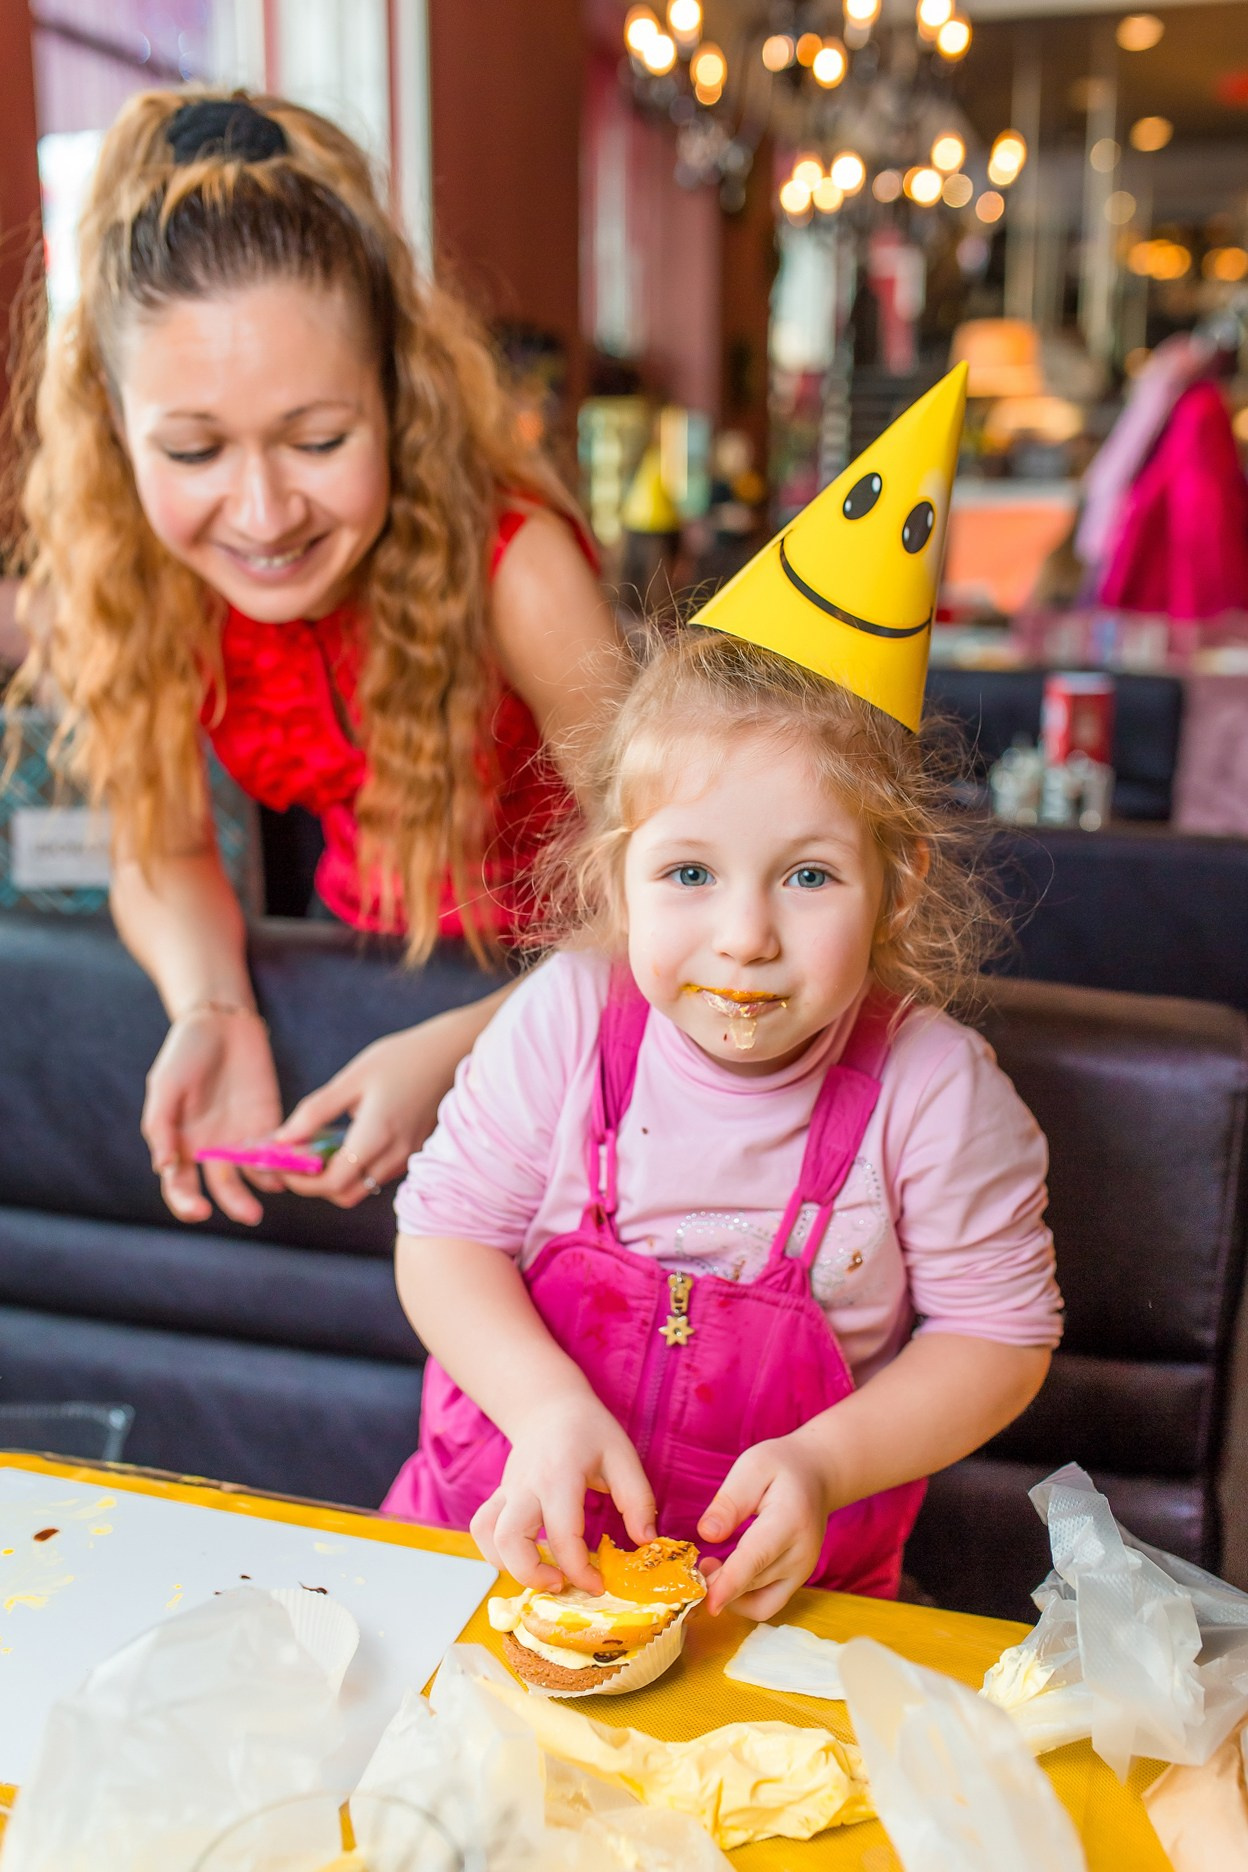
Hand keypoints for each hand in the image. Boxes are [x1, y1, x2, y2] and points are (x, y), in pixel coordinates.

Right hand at [142, 1010, 281, 1225]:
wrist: (221, 1023)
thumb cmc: (185, 1054)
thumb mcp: (165, 1086)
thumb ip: (161, 1126)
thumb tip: (163, 1168)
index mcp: (180, 1144)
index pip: (181, 1187)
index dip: (187, 1204)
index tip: (201, 1211)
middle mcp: (211, 1149)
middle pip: (224, 1189)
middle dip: (236, 1204)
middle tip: (251, 1215)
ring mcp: (241, 1138)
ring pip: (254, 1176)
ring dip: (264, 1187)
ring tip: (275, 1185)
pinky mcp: (269, 1123)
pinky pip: (276, 1151)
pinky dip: (284, 1161)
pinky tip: (292, 1164)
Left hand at [275, 1018, 461, 1207]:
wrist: (451, 1053)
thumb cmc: (400, 1058)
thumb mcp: (352, 1079)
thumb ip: (315, 1112)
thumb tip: (282, 1140)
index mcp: (377, 1136)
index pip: (333, 1182)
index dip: (302, 1181)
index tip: (282, 1165)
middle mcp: (395, 1155)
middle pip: (346, 1194)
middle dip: (316, 1185)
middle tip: (297, 1159)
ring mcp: (407, 1157)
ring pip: (363, 1186)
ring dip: (336, 1177)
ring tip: (319, 1146)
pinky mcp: (414, 1152)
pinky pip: (378, 1174)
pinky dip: (356, 1168)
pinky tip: (347, 1141)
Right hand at [469, 1393, 656, 1594]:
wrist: (550, 1406)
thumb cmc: (590, 1431)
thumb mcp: (623, 1455)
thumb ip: (637, 1499)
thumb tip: (646, 1542)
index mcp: (560, 1476)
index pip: (562, 1535)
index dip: (580, 1571)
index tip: (599, 1586)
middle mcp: (526, 1485)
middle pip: (510, 1540)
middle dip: (533, 1575)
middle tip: (564, 1584)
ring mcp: (507, 1490)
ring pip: (489, 1536)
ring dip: (511, 1566)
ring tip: (544, 1575)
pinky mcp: (499, 1496)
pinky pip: (483, 1528)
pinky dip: (494, 1552)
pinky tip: (523, 1560)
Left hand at [698, 1433, 832, 1620]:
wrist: (817, 1475)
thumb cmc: (781, 1466)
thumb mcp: (752, 1467)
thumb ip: (729, 1501)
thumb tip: (707, 1535)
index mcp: (789, 1519)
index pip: (757, 1557)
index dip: (731, 1582)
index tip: (708, 1600)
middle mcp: (801, 1553)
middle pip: (755, 1585)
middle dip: (719, 1585)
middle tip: (694, 1564)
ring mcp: (802, 1571)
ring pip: (761, 1603)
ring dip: (729, 1597)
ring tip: (709, 1568)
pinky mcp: (796, 1581)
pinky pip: (767, 1604)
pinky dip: (742, 1600)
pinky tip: (725, 1576)